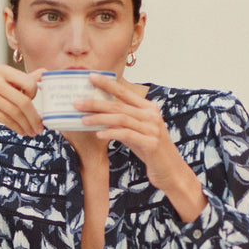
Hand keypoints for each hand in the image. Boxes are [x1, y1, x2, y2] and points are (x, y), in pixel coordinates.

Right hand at [0, 65, 43, 141]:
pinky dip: (17, 128)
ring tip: (32, 132)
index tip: (36, 107)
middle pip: (23, 100)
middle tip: (40, 128)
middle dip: (34, 117)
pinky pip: (7, 119)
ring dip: (27, 125)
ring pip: (16, 112)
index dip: (35, 97)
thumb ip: (22, 80)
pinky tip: (21, 132)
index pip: (29, 82)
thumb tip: (44, 72)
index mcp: (1, 70)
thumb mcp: (3, 87)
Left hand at [76, 73, 206, 221]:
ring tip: (83, 119)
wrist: (171, 171)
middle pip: (119, 105)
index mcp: (149, 108)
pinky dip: (111, 133)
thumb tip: (101, 115)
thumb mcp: (137, 132)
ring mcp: (152, 129)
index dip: (107, 84)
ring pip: (121, 119)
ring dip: (99, 118)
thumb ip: (124, 122)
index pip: (125, 92)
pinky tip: (99, 135)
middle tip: (77, 102)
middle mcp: (151, 115)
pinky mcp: (151, 143)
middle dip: (96, 103)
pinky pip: (126, 135)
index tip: (90, 77)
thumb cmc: (152, 151)